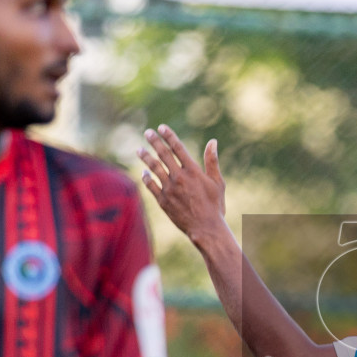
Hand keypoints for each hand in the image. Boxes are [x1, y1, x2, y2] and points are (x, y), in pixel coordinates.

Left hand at [139, 125, 226, 246]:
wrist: (206, 229)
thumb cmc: (215, 206)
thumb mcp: (217, 182)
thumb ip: (212, 161)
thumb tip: (213, 142)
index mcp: (193, 171)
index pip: (178, 148)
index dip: (169, 136)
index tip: (162, 127)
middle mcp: (179, 177)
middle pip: (163, 155)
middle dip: (154, 142)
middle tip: (147, 132)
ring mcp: (169, 189)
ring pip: (154, 168)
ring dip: (146, 157)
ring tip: (139, 149)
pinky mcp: (163, 201)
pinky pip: (151, 185)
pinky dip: (146, 177)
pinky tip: (144, 172)